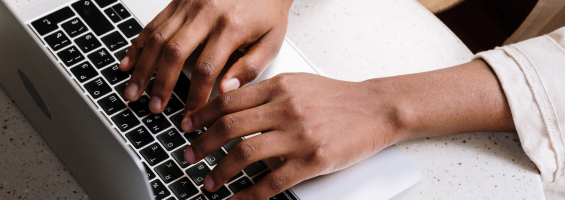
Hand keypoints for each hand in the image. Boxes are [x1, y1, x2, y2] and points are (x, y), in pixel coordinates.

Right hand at [119, 0, 293, 114]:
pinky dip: (138, 44)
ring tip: (133, 91)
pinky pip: (153, 24)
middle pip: (174, 53)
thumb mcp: (271, 40)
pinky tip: (128, 62)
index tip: (190, 115)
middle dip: (160, 84)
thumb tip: (225, 90)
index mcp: (230, 27)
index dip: (195, 96)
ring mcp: (189, 5)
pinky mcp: (178, 0)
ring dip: (142, 67)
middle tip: (153, 107)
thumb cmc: (266, 8)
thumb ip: (250, 67)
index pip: (207, 69)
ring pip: (157, 38)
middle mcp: (206, 13)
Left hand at [180, 73, 404, 198]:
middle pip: (229, 127)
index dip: (201, 115)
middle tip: (189, 156)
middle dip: (202, 145)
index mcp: (279, 87)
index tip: (187, 125)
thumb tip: (229, 103)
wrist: (377, 109)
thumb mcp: (298, 83)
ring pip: (244, 154)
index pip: (228, 100)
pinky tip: (237, 199)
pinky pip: (271, 182)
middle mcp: (286, 109)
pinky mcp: (312, 160)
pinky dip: (248, 194)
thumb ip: (266, 92)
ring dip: (220, 171)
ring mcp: (299, 136)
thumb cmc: (338, 98)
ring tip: (209, 182)